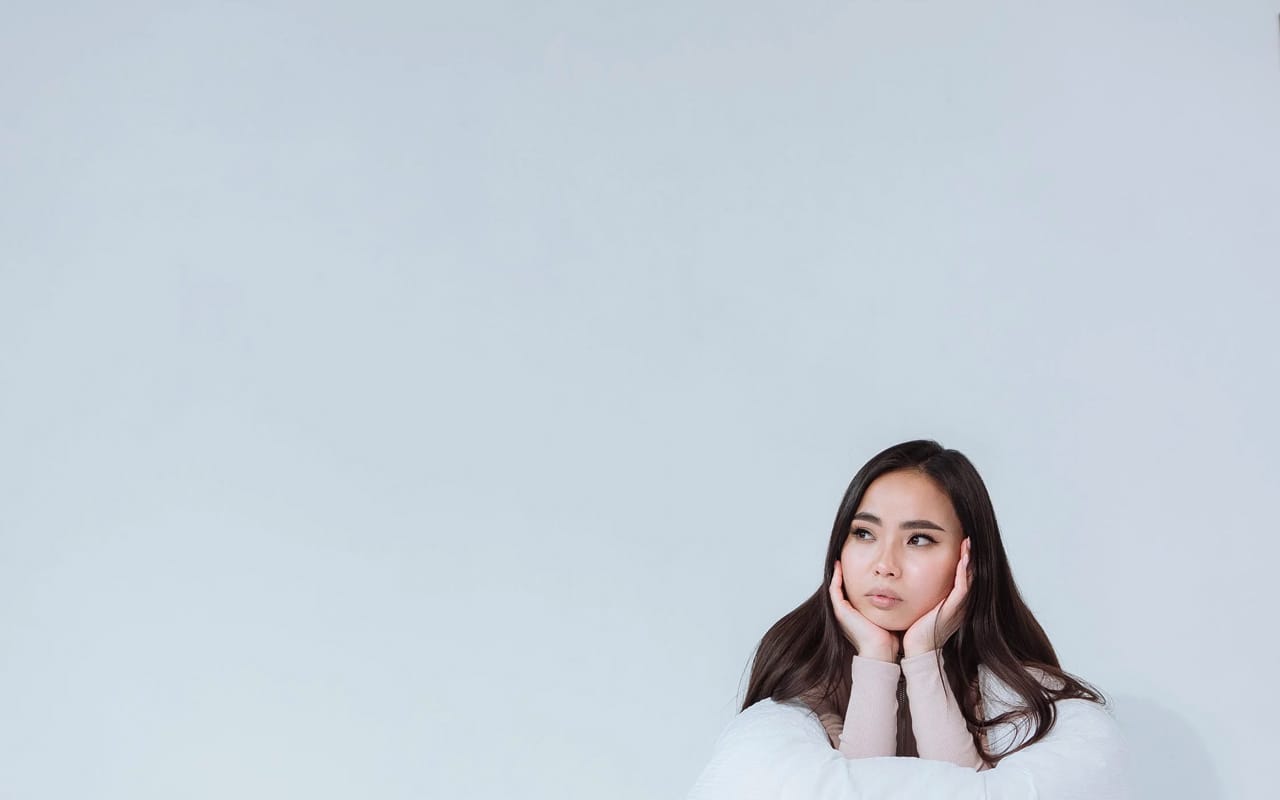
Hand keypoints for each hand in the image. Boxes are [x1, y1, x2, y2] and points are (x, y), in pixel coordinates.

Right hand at [829, 560, 900, 661]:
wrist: (881, 650)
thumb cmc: (888, 639)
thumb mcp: (889, 616)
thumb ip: (893, 606)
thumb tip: (905, 595)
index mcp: (856, 615)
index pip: (852, 592)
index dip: (854, 579)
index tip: (860, 567)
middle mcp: (847, 613)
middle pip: (843, 589)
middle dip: (844, 574)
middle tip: (847, 559)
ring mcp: (842, 612)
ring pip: (836, 587)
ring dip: (837, 573)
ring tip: (840, 559)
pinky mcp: (840, 610)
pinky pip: (834, 589)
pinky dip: (835, 577)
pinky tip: (839, 566)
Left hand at [902, 537, 971, 657]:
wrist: (914, 651)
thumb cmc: (909, 630)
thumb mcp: (912, 604)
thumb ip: (910, 590)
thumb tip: (895, 574)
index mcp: (946, 601)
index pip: (956, 576)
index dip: (958, 559)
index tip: (955, 541)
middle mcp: (955, 603)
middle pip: (966, 574)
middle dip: (966, 556)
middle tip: (965, 537)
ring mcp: (957, 606)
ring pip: (968, 578)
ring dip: (968, 560)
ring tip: (967, 542)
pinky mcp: (954, 610)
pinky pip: (963, 588)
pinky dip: (964, 573)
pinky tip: (962, 559)